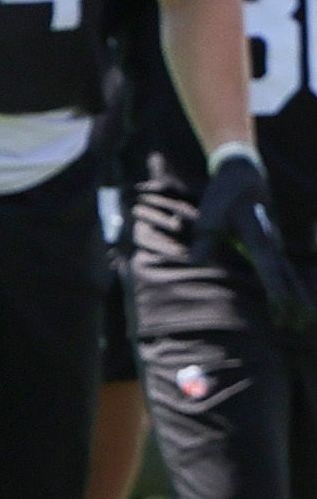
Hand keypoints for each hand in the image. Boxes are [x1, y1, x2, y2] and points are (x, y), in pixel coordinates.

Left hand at [198, 146, 316, 339]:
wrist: (244, 175)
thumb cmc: (222, 198)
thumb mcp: (209, 215)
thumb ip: (204, 240)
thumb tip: (195, 262)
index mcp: (256, 232)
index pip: (268, 263)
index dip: (275, 285)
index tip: (283, 305)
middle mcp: (272, 239)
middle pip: (285, 273)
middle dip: (294, 299)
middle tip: (301, 324)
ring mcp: (276, 243)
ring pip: (289, 273)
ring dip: (297, 297)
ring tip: (304, 321)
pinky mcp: (274, 247)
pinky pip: (284, 271)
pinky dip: (292, 289)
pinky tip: (297, 305)